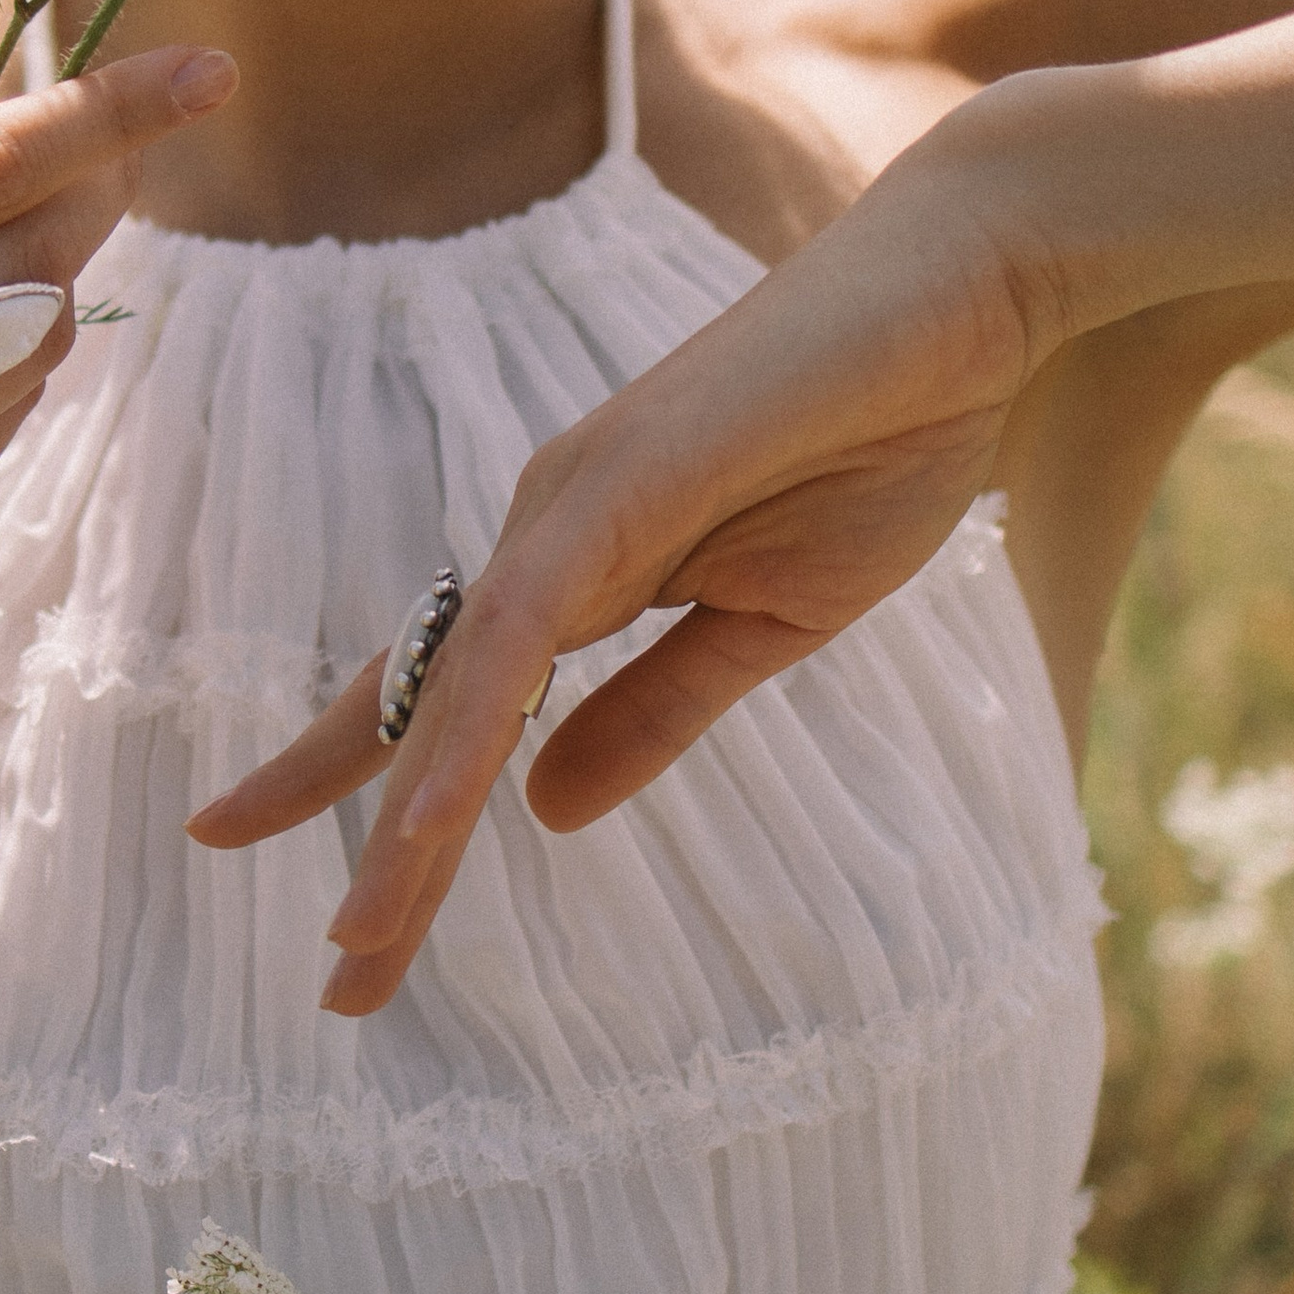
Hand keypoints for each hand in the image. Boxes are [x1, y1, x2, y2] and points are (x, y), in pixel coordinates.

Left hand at [189, 124, 1047, 1012]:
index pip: (451, 703)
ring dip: (406, 820)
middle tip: (334, 989)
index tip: (344, 927)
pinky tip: (436, 812)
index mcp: (576, 568)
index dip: (383, 802)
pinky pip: (524, 624)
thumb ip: (653, 711)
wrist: (959, 303)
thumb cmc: (878, 439)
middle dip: (370, 846)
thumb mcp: (766, 623)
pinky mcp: (621, 481)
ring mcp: (572, 500)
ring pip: (457, 683)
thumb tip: (546, 812)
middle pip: (425, 708)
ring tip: (360, 942)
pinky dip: (474, 722)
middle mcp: (544, 532)